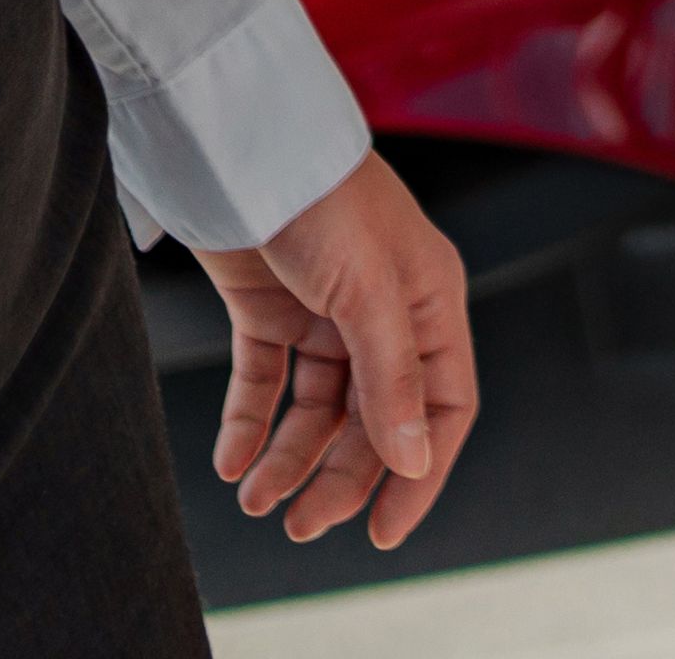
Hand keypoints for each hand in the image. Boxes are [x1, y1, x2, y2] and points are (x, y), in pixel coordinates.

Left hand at [196, 147, 470, 550]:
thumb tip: (414, 463)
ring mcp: (325, 312)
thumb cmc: (321, 197)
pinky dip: (250, 423)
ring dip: (290, 458)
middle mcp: (384, 314)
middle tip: (300, 526)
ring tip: (255, 499)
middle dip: (340, 478)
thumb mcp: (368, 294)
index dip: (418, 473)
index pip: (442, 408)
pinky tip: (232, 460)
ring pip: (318, 410)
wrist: (240, 143)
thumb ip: (391, 381)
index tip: (383, 531)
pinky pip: (267, 381)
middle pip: (375, 420)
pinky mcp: (269, 307)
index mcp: (430, 304)